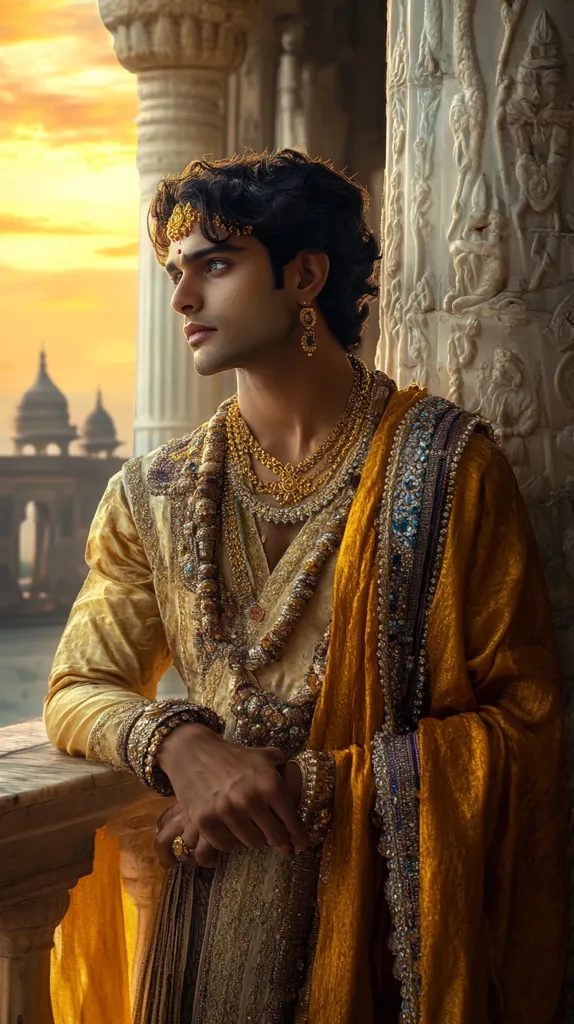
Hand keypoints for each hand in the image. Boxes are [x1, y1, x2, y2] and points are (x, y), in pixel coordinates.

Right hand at [156, 723, 308, 862]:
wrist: (194, 752)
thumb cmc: (233, 756)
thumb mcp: (264, 756)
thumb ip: (285, 769)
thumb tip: (300, 785)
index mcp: (269, 784)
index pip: (292, 821)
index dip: (299, 836)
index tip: (301, 845)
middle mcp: (250, 800)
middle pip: (275, 837)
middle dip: (278, 839)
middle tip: (276, 838)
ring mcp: (226, 812)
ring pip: (251, 843)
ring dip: (254, 838)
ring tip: (251, 827)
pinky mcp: (205, 821)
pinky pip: (227, 846)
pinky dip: (232, 841)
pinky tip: (232, 830)